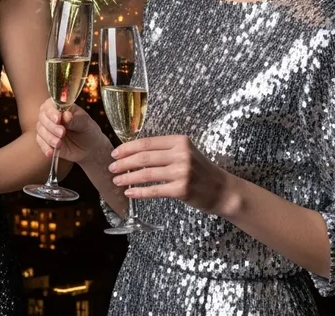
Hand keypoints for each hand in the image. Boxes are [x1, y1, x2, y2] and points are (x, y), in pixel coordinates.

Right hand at [35, 98, 107, 163]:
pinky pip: (41, 143)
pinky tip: (51, 152)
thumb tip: (66, 115)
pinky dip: (45, 147)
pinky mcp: (46, 141)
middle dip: (51, 126)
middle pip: (43, 117)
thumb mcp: (86, 123)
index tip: (58, 119)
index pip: (50, 105)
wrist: (89, 148)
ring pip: (40, 130)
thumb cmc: (88, 130)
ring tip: (59, 144)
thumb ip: (76, 119)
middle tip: (62, 133)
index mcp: (61, 107)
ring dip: (48, 137)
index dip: (52, 111)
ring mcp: (48, 128)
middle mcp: (51, 116)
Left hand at [108, 135, 231, 213]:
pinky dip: (139, 192)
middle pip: (144, 157)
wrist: (223, 190)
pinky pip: (154, 190)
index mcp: (179, 141)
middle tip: (111, 167)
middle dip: (124, 163)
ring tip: (117, 180)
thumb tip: (134, 153)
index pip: (147, 142)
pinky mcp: (182, 189)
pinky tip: (129, 192)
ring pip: (146, 173)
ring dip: (128, 177)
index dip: (128, 148)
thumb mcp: (185, 152)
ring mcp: (182, 172)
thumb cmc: (201, 171)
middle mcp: (181, 154)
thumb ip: (165, 151)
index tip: (115, 153)